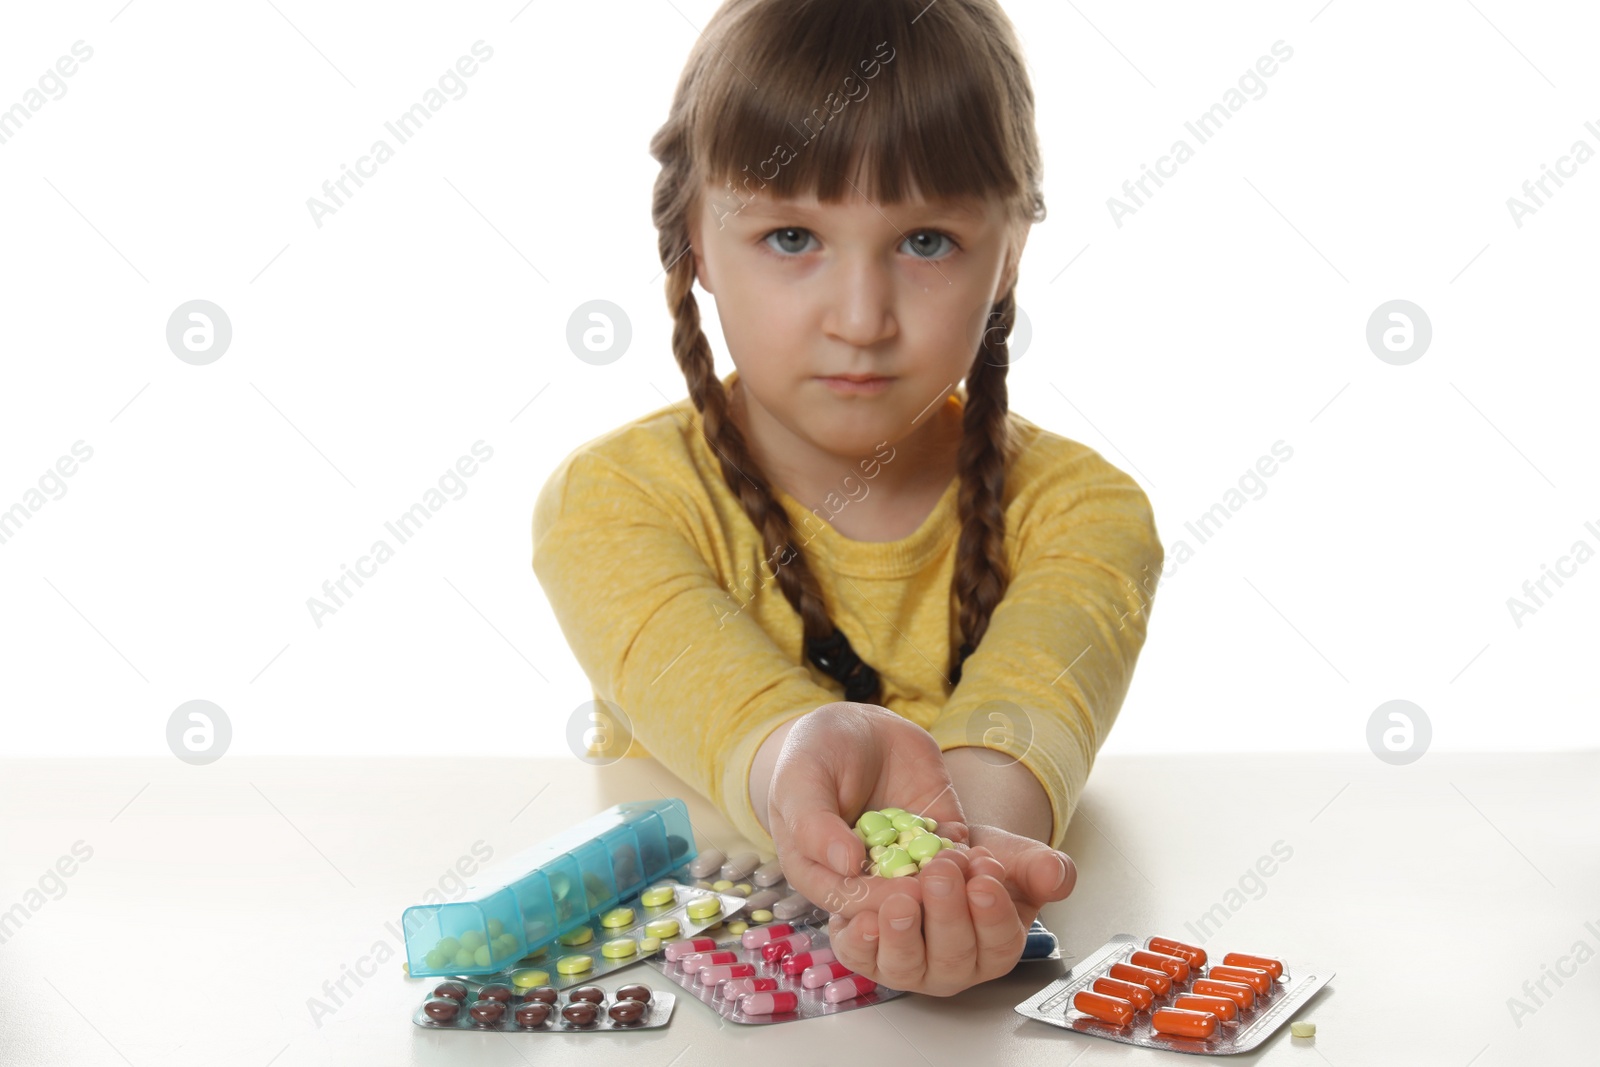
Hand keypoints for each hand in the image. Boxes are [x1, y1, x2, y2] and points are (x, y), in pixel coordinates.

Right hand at [766, 702, 969, 918]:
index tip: (900, 898)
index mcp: (819, 870)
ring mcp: (902, 857)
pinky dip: (969, 860)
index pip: (846, 899)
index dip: (874, 903)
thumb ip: (815, 824)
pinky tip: (981, 857)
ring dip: (948, 886)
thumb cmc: (816, 752)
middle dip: (918, 900)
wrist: (859, 723)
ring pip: (928, 884)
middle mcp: (863, 874)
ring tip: (963, 870)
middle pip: (890, 902)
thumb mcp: (803, 780)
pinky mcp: (936, 838)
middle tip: (939, 891)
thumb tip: (845, 865)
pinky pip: (955, 855)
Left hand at [825, 825, 1075, 995]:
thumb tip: (1055, 874)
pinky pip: (862, 958)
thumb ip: (1041, 867)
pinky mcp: (867, 955)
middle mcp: (951, 967)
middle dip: (947, 912)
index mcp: (993, 949)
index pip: (999, 943)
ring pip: (906, 964)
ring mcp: (908, 966)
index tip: (985, 880)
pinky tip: (863, 919)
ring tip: (902, 898)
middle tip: (942, 870)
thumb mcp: (1012, 857)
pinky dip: (860, 942)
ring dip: (903, 932)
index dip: (992, 914)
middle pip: (952, 954)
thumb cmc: (974, 865)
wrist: (927, 852)